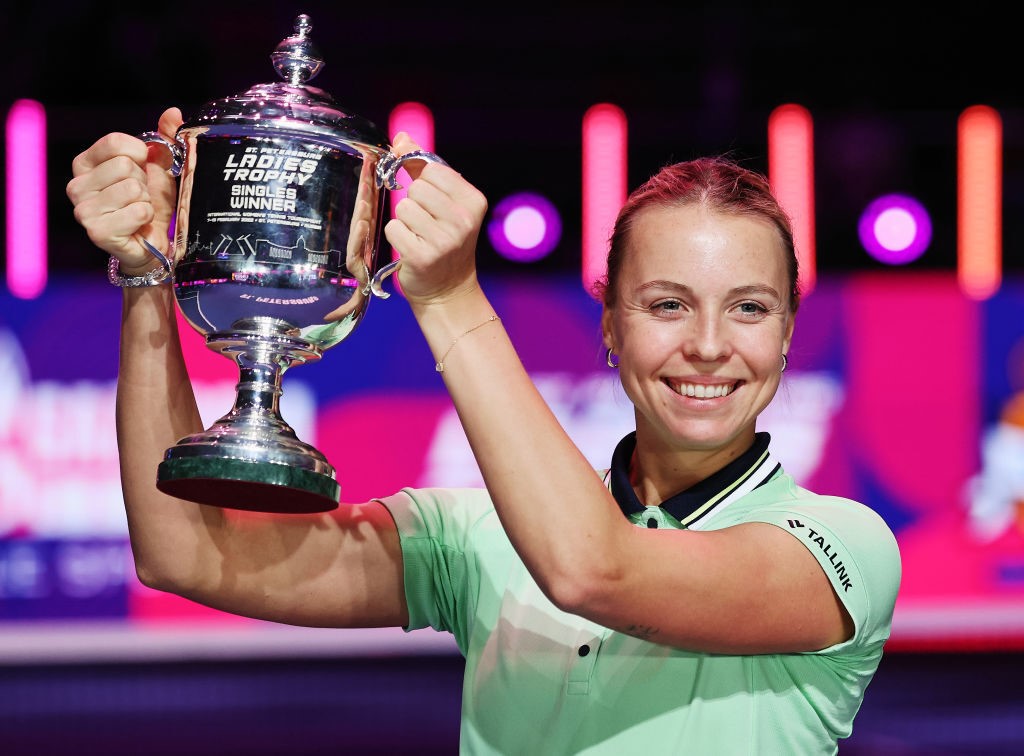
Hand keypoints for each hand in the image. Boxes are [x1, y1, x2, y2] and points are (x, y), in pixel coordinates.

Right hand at [66, 107, 182, 273]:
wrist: (153, 244)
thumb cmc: (150, 204)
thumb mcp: (159, 168)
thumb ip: (164, 140)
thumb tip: (173, 112)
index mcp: (85, 163)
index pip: (116, 142)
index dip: (140, 155)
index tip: (142, 170)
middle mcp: (75, 185)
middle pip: (124, 165)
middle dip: (143, 182)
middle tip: (141, 197)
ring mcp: (83, 210)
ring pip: (132, 188)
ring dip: (146, 201)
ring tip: (139, 211)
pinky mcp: (97, 232)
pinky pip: (137, 212)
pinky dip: (147, 218)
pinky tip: (138, 226)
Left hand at [383, 132, 487, 306]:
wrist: (448, 290)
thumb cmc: (445, 241)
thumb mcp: (445, 203)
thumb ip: (423, 168)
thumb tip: (401, 137)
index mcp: (474, 201)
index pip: (432, 169)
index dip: (423, 181)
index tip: (430, 201)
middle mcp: (464, 220)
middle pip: (416, 189)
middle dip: (414, 203)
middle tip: (426, 224)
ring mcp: (444, 240)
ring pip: (403, 208)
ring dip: (405, 221)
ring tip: (420, 237)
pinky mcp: (423, 256)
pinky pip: (393, 228)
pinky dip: (398, 237)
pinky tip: (412, 249)